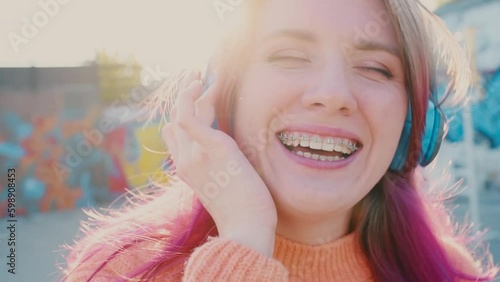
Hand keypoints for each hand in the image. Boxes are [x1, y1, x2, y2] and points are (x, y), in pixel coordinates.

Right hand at [162, 71, 277, 254]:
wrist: (247, 230)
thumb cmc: (243, 212)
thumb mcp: (224, 188)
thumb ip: (216, 168)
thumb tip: (222, 158)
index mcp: (187, 170)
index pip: (174, 134)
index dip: (183, 113)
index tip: (198, 97)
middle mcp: (185, 161)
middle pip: (176, 119)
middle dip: (185, 96)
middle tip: (197, 77)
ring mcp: (195, 155)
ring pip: (182, 112)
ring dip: (191, 90)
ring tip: (204, 74)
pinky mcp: (211, 148)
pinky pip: (188, 115)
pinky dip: (191, 95)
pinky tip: (201, 81)